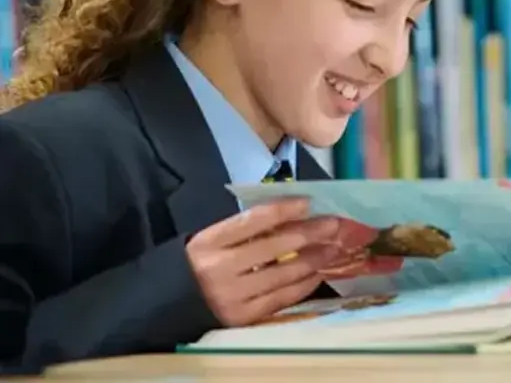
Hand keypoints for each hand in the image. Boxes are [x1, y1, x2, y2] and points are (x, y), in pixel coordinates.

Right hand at [186, 197, 342, 326]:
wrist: (166, 307)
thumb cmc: (196, 265)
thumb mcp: (210, 240)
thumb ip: (244, 230)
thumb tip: (292, 216)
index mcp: (208, 242)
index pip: (253, 220)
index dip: (284, 209)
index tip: (309, 201)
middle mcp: (220, 269)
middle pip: (274, 247)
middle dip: (310, 233)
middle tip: (335, 224)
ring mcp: (232, 296)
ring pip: (282, 274)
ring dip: (314, 259)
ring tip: (334, 248)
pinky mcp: (242, 318)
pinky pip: (281, 299)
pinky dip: (303, 285)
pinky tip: (318, 273)